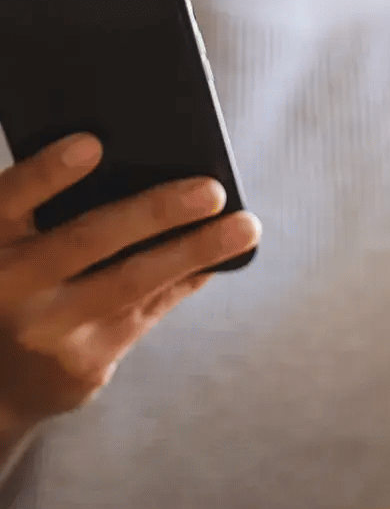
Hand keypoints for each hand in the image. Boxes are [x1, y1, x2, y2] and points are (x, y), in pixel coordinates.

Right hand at [0, 134, 260, 439]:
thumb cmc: (10, 288)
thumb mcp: (7, 249)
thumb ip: (45, 215)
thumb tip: (146, 170)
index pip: (8, 198)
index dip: (46, 172)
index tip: (93, 143)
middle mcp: (7, 288)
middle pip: (87, 239)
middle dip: (156, 212)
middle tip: (212, 189)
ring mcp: (47, 332)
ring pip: (134, 281)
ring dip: (197, 250)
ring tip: (246, 227)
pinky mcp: (84, 365)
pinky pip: (149, 310)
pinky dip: (187, 278)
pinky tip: (220, 257)